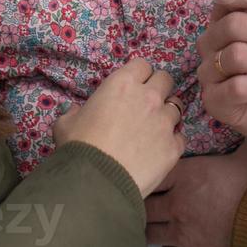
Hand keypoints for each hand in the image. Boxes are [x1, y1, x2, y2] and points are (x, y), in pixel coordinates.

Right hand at [51, 58, 185, 196]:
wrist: (98, 181)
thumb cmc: (79, 147)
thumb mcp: (66, 123)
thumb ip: (75, 112)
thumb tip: (77, 112)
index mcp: (122, 84)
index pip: (142, 65)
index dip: (138, 74)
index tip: (133, 86)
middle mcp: (149, 97)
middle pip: (166, 79)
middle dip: (158, 88)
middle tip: (147, 103)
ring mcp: (165, 121)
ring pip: (177, 107)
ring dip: (167, 114)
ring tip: (155, 127)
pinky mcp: (174, 147)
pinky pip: (180, 137)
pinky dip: (172, 141)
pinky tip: (160, 150)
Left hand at [145, 144, 246, 246]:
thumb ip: (236, 140)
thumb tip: (243, 120)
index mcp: (186, 175)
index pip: (152, 173)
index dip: (151, 174)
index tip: (152, 175)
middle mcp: (177, 204)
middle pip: (145, 204)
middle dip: (146, 203)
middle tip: (153, 201)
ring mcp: (182, 233)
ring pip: (150, 232)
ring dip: (154, 228)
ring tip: (160, 223)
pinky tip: (178, 245)